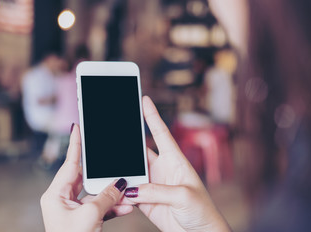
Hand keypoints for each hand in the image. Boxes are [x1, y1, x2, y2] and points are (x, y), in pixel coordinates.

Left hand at [40, 124, 132, 231]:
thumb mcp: (90, 216)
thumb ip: (107, 196)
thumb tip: (122, 183)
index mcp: (56, 195)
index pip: (69, 163)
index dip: (75, 143)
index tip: (79, 127)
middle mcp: (64, 200)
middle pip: (87, 178)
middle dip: (106, 175)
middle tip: (116, 163)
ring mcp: (75, 210)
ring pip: (97, 194)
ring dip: (114, 194)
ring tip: (128, 191)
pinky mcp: (85, 219)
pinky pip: (102, 207)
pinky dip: (114, 207)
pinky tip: (127, 206)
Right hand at [123, 96, 230, 231]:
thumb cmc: (202, 210)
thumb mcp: (183, 195)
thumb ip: (156, 190)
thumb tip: (132, 189)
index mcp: (176, 161)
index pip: (162, 134)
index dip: (153, 116)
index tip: (144, 99)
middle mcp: (163, 169)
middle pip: (140, 151)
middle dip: (127, 143)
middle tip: (112, 134)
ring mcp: (153, 185)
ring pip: (131, 172)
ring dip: (121, 171)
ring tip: (108, 165)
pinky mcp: (146, 201)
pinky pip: (130, 193)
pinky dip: (121, 192)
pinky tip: (114, 190)